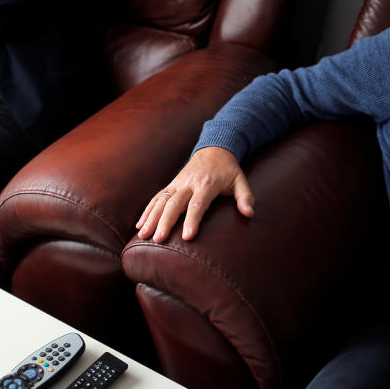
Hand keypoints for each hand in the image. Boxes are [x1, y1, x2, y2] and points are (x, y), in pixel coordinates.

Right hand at [136, 147, 254, 242]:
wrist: (214, 148)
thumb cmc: (228, 169)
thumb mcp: (240, 180)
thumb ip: (245, 197)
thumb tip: (250, 213)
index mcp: (206, 184)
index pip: (197, 204)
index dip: (192, 220)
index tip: (187, 237)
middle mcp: (188, 183)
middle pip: (174, 204)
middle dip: (165, 222)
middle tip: (159, 240)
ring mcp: (177, 184)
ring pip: (161, 201)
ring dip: (151, 218)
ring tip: (143, 235)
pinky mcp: (171, 185)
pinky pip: (156, 198)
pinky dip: (147, 211)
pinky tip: (139, 225)